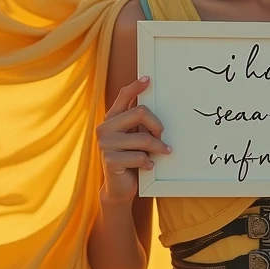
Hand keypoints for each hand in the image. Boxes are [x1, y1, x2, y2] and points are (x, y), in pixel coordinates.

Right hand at [96, 76, 170, 204]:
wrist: (119, 188)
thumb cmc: (131, 158)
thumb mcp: (136, 137)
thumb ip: (140, 123)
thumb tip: (155, 106)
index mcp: (112, 118)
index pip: (123, 96)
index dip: (136, 86)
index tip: (148, 80)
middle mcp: (105, 127)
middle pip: (140, 112)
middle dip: (157, 125)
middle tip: (163, 136)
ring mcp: (105, 143)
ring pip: (144, 138)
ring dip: (159, 147)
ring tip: (164, 152)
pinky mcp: (109, 160)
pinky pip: (139, 157)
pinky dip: (148, 162)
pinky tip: (149, 166)